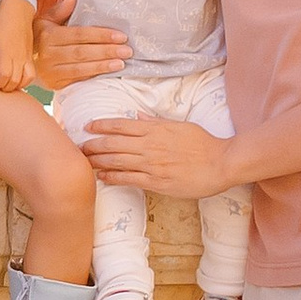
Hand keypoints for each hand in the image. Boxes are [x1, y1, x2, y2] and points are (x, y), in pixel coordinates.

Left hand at [0, 0, 34, 91]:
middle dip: (7, 87)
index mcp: (7, 54)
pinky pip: (32, 73)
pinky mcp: (31, 56)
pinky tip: (18, 78)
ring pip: (27, 80)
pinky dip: (26, 80)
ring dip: (18, 85)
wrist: (17, 13)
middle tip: (0, 84)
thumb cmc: (1, 26)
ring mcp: (27, 58)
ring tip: (10, 83)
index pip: (5, 77)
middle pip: (16, 82)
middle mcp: (19, 58)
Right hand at [31, 0, 131, 89]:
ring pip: (80, 68)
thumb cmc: (40, 37)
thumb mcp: (45, 20)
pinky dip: (93, 77)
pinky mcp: (54, 83)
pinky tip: (107, 73)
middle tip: (127, 50)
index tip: (120, 36)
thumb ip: (60, 10)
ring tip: (121, 63)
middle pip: (82, 52)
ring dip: (103, 66)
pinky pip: (77, 79)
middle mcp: (48, 53)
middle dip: (106, 51)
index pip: (79, 34)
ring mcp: (51, 70)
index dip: (100, 35)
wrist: (24, 60)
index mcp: (49, 35)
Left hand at [76, 113, 241, 199]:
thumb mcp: (180, 126)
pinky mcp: (156, 182)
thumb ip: (157, 122)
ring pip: (116, 160)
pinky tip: (102, 176)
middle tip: (78, 146)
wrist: (221, 163)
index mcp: (155, 129)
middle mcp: (149, 145)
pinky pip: (128, 179)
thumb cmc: (204, 144)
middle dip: (92, 144)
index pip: (121, 124)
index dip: (101, 125)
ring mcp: (152, 165)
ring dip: (97, 160)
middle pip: (112, 143)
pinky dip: (112, 177)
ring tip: (83, 161)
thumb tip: (139, 117)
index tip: (88, 126)